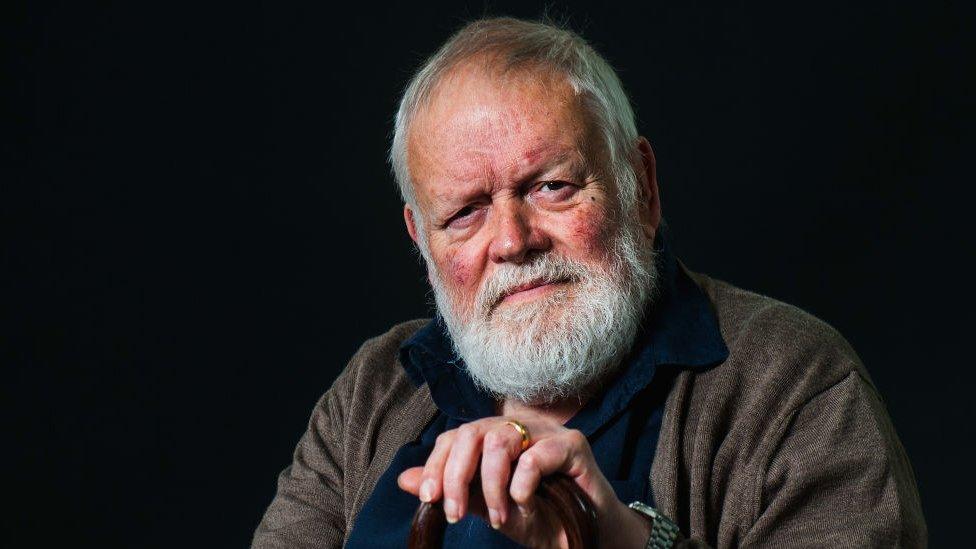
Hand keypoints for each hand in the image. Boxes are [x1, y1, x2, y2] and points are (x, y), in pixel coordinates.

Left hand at [397, 414, 652, 547]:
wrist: (586, 537)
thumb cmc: (541, 520)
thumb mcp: (489, 509)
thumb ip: (454, 491)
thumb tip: (404, 479)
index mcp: (493, 440)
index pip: (455, 438)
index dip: (437, 464)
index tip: (430, 498)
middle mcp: (517, 429)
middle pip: (471, 433)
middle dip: (456, 475)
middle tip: (455, 514)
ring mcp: (545, 433)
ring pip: (499, 440)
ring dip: (491, 485)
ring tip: (498, 517)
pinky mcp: (572, 444)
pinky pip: (536, 454)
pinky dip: (522, 482)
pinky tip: (523, 502)